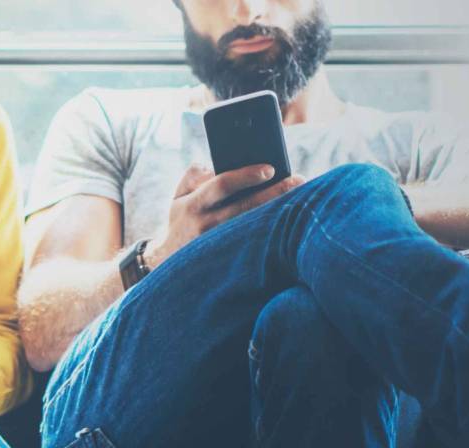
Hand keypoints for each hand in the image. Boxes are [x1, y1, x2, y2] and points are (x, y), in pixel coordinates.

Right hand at [145, 164, 305, 269]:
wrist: (168, 261)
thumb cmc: (180, 220)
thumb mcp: (177, 196)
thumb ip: (193, 175)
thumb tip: (216, 165)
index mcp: (194, 204)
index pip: (222, 185)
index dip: (247, 176)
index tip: (270, 168)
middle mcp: (207, 224)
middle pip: (247, 206)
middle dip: (274, 192)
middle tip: (297, 180)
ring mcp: (219, 242)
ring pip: (255, 224)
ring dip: (279, 209)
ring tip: (300, 195)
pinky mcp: (230, 255)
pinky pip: (256, 238)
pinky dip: (273, 226)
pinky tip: (290, 216)